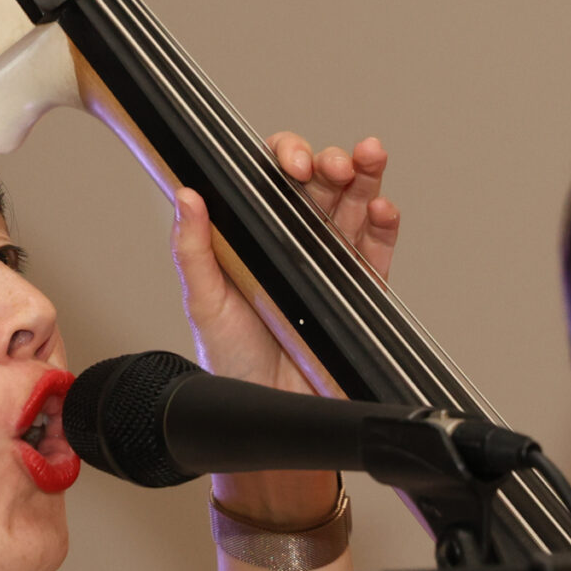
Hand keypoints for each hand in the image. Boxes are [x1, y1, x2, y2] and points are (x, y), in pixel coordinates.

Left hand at [164, 132, 396, 525]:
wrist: (269, 414)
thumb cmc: (233, 362)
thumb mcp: (203, 302)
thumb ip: (194, 250)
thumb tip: (186, 196)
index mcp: (257, 235)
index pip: (273, 179)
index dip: (284, 156)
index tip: (288, 162)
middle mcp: (297, 242)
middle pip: (322, 183)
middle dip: (330, 161)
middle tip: (329, 165)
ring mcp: (332, 264)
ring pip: (354, 205)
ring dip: (365, 175)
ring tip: (368, 157)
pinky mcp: (361, 291)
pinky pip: (378, 249)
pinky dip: (384, 224)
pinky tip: (381, 206)